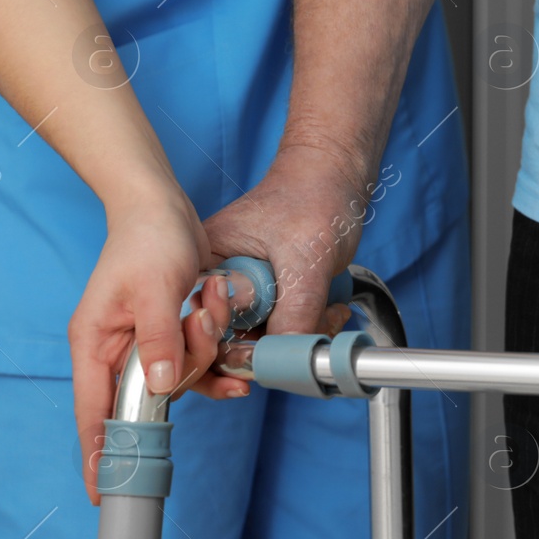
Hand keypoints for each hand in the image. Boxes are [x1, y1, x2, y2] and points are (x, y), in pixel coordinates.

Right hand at [68, 191, 246, 503]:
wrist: (161, 205)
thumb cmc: (147, 240)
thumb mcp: (153, 289)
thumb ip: (158, 340)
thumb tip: (161, 388)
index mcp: (95, 344)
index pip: (94, 413)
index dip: (100, 453)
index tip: (104, 491)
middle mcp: (115, 351)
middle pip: (152, 397)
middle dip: (187, 369)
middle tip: (199, 320)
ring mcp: (144, 344)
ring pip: (181, 378)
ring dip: (206, 347)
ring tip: (209, 298)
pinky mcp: (170, 334)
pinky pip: (196, 360)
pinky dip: (214, 345)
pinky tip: (222, 317)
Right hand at [200, 143, 362, 335]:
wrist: (337, 176)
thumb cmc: (313, 196)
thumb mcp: (304, 259)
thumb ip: (293, 312)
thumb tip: (282, 362)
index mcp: (205, 266)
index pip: (201, 330)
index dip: (229, 351)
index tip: (268, 352)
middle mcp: (218, 283)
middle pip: (229, 344)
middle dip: (275, 345)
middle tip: (311, 327)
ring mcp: (244, 291)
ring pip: (263, 341)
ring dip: (301, 336)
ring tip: (328, 310)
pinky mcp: (269, 297)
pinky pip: (283, 330)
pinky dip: (310, 326)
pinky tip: (330, 308)